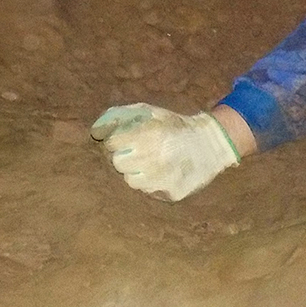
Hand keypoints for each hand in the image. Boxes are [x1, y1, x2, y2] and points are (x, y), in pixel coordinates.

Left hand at [90, 103, 240, 201]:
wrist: (210, 144)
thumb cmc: (174, 125)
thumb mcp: (150, 112)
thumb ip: (120, 116)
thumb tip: (95, 131)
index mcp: (149, 134)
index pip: (112, 143)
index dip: (118, 139)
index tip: (127, 138)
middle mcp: (154, 158)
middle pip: (117, 163)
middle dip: (124, 155)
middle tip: (139, 150)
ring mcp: (163, 179)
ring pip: (130, 180)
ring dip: (136, 170)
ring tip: (152, 161)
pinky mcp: (170, 194)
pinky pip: (147, 191)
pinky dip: (150, 182)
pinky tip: (162, 171)